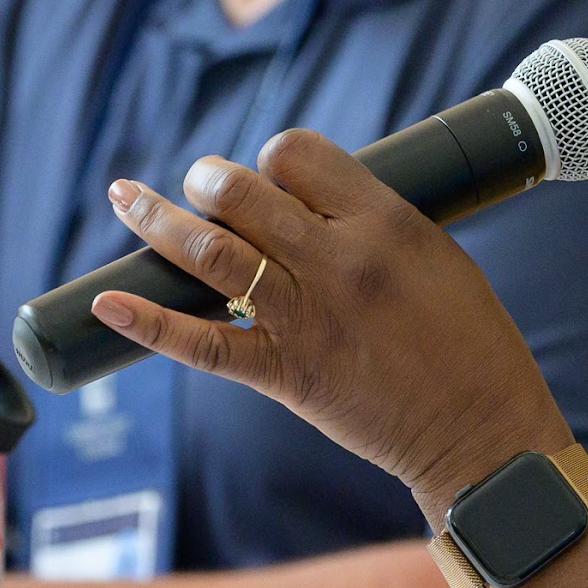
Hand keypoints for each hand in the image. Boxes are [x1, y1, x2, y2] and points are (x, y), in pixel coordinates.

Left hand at [93, 135, 572, 522]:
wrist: (480, 433)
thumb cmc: (471, 342)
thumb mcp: (438, 256)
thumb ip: (375, 224)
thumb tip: (311, 201)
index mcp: (385, 223)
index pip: (298, 155)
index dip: (274, 157)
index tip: (273, 175)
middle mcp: (338, 261)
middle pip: (242, 192)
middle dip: (207, 178)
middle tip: (198, 182)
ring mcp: (306, 318)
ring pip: (211, 252)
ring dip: (158, 219)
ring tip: (126, 197)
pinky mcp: (287, 373)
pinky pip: (204, 343)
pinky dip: (149, 323)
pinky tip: (108, 302)